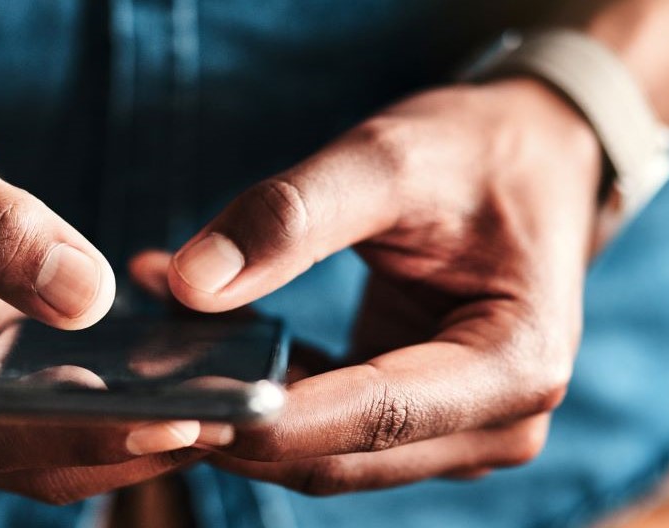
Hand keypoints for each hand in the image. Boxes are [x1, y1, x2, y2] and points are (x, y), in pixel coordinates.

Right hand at [0, 57, 207, 503]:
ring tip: (225, 402)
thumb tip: (90, 301)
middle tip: (232, 419)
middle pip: (26, 457)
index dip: (80, 436)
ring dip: (129, 430)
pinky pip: (52, 395)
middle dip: (125, 448)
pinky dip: (113, 391)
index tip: (176, 422)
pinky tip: (180, 363)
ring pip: (46, 439)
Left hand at [160, 78, 602, 493]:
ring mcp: (456, 435)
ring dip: (238, 409)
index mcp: (515, 363)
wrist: (534, 158)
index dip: (268, 419)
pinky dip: (262, 390)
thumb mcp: (388, 158)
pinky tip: (203, 335)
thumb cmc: (474, 152)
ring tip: (156, 340)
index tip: (171, 405)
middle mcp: (496, 423)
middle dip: (235, 425)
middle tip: (134, 380)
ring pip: (319, 454)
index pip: (372, 416)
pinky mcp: (416, 426)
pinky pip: (321, 429)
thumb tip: (189, 284)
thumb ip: (291, 218)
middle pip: (338, 456)